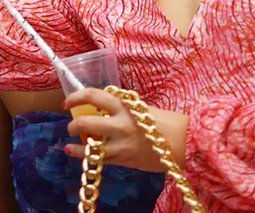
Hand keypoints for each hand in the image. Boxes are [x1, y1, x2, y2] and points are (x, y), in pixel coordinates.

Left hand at [64, 88, 187, 172]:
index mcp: (126, 106)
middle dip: (74, 123)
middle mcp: (120, 124)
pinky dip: (85, 156)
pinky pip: (100, 159)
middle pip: (86, 121)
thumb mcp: (144, 108)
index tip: (68, 101)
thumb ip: (125, 108)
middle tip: (71, 124)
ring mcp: (121, 143)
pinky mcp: (124, 159)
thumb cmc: (168, 123)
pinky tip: (73, 152)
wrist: (186, 144)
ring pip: (89, 145)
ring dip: (76, 144)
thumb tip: (106, 108)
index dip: (77, 97)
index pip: (94, 96)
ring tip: (70, 144)